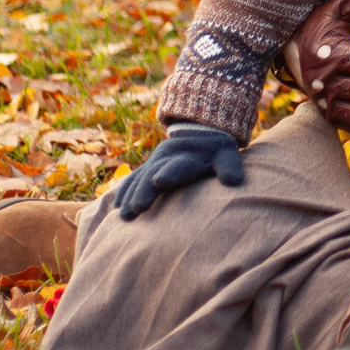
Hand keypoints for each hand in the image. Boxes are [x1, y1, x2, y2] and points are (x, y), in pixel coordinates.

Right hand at [114, 124, 243, 217]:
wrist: (200, 135)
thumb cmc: (216, 153)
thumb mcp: (226, 155)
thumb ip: (229, 167)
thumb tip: (233, 180)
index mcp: (190, 155)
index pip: (180, 165)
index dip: (171, 172)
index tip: (160, 181)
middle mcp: (168, 157)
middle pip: (153, 175)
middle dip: (144, 190)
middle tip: (137, 208)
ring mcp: (155, 163)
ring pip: (139, 179)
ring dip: (131, 196)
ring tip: (124, 215)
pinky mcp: (147, 169)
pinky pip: (131, 180)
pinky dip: (124, 192)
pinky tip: (116, 208)